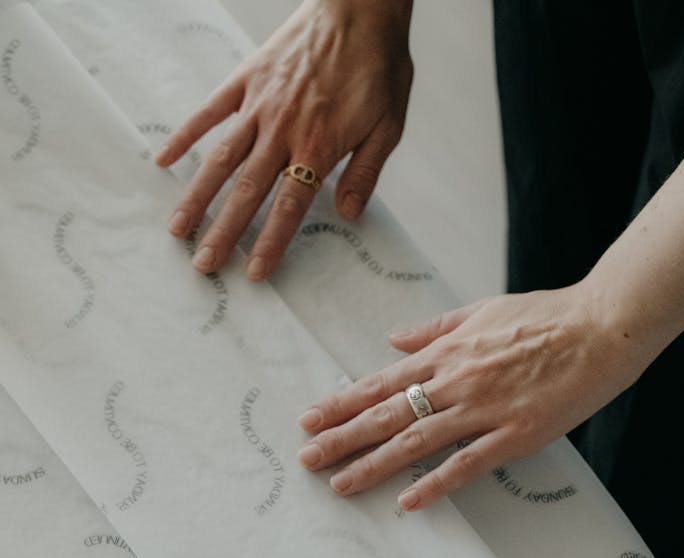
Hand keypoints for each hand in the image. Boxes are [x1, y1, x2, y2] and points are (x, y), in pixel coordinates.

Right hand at [155, 0, 412, 279]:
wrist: (360, 5)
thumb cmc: (378, 66)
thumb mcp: (388, 124)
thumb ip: (366, 172)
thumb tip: (349, 215)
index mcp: (318, 146)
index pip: (289, 207)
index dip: (270, 242)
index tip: (253, 273)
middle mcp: (282, 130)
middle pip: (246, 192)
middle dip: (223, 233)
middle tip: (203, 265)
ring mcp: (259, 105)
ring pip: (220, 159)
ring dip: (197, 197)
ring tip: (177, 229)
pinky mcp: (246, 80)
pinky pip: (209, 112)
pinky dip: (184, 136)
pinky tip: (163, 161)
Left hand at [297, 283, 651, 509]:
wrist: (602, 327)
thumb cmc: (545, 317)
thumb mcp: (481, 311)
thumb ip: (435, 327)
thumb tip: (394, 340)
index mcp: (446, 352)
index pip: (381, 382)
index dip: (342, 402)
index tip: (310, 419)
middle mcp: (455, 381)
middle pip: (387, 414)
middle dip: (342, 438)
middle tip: (307, 458)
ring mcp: (484, 409)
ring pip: (416, 441)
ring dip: (374, 464)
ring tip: (341, 484)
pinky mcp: (514, 434)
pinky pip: (467, 464)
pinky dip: (436, 484)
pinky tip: (408, 502)